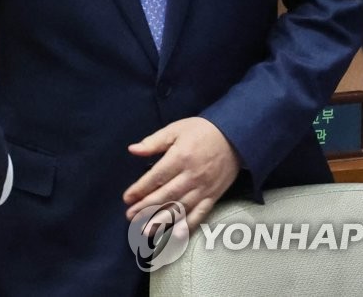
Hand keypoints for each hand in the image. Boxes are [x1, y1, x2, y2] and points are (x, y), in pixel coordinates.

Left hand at [124, 117, 240, 230]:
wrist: (235, 137)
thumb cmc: (202, 131)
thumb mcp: (176, 129)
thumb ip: (153, 142)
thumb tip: (132, 150)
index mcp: (180, 158)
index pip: (156, 177)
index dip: (140, 189)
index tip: (127, 198)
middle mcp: (191, 176)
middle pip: (166, 196)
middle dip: (146, 208)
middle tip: (131, 217)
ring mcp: (203, 188)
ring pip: (180, 209)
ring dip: (162, 221)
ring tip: (146, 230)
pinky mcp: (213, 196)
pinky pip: (200, 214)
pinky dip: (188, 226)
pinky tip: (176, 234)